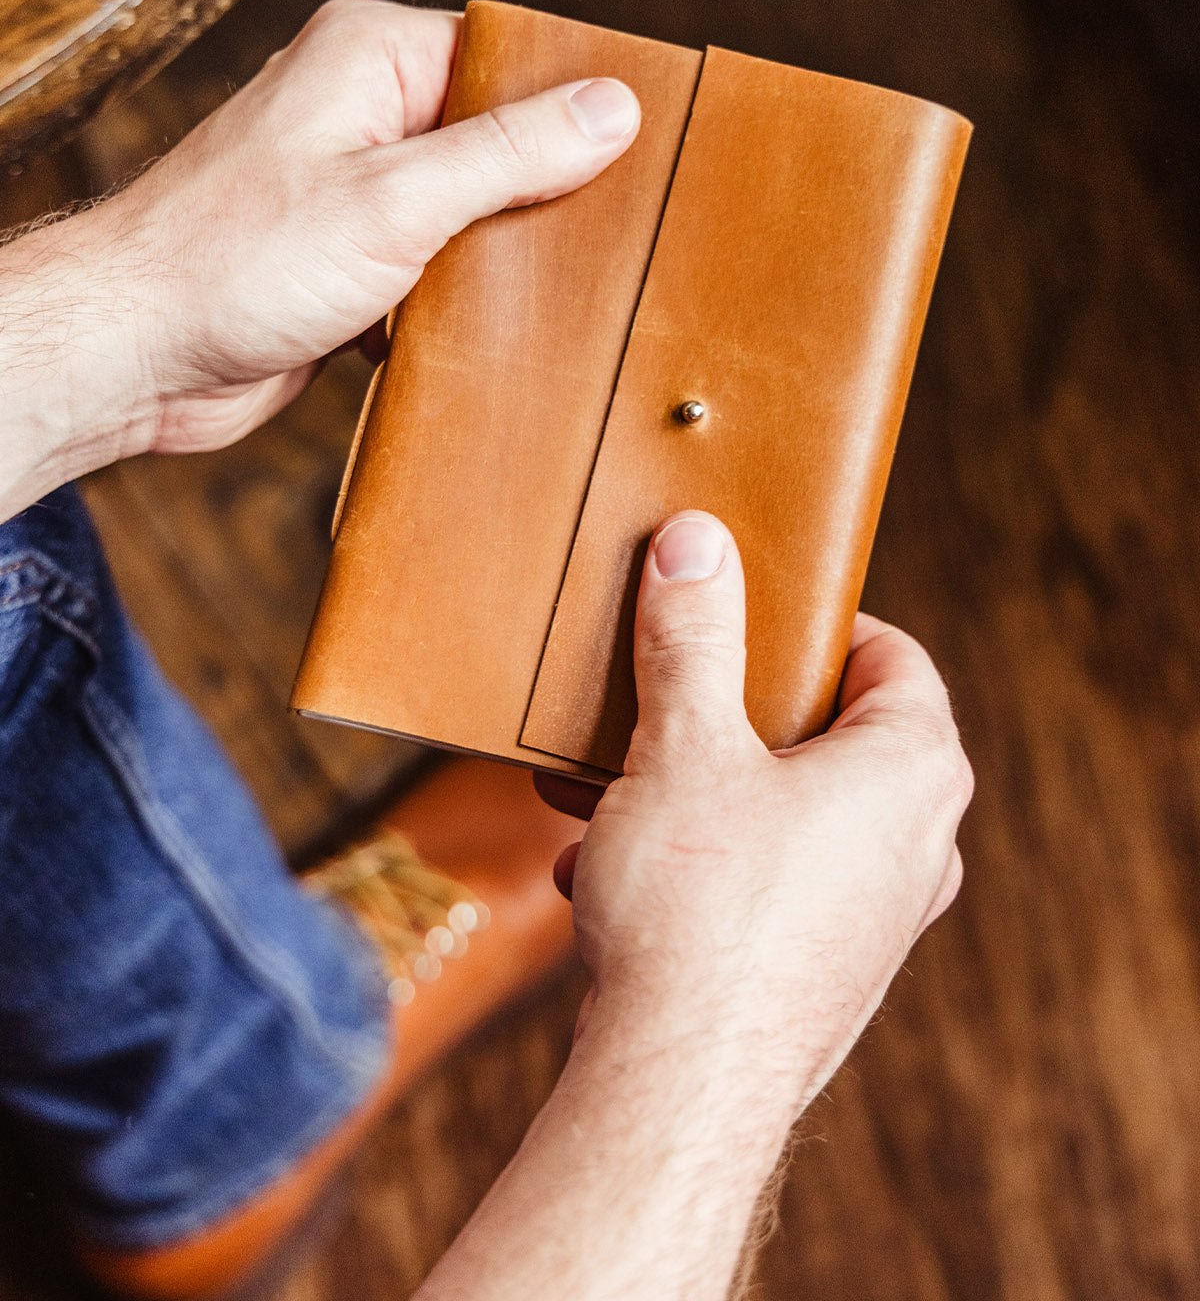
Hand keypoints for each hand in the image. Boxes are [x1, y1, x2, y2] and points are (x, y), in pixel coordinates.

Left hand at [0, 0, 639, 516]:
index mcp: (373, 57)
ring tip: (549, 291)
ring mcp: (354, 188)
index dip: (572, 107)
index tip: (637, 155)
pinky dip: (459, 299)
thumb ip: (509, 153)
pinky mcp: (348, 259)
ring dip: (500, 258)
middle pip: (497, 140)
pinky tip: (485, 329)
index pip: (509, 58)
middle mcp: (363, 110)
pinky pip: (434, 266)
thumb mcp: (397, 199)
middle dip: (542, 195)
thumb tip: (611, 109)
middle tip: (603, 239)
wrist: (137, 355)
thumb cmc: (234, 261)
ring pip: (469, 212)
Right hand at [537, 511, 971, 1113]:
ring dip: (688, 788)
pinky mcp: (824, 969)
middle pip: (826, 734)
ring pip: (781, 812)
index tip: (743, 612)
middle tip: (656, 693)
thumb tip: (696, 543)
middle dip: (722, 712)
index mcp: (913, 770)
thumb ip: (694, 637)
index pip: (890, 655)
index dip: (815, 622)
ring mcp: (874, 915)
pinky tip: (600, 863)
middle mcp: (916, 844)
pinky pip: (761, 882)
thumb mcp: (684, 746)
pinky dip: (691, 859)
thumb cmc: (701, 909)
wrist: (681, 1090)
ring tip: (598, 780)